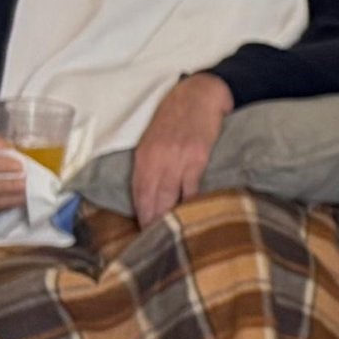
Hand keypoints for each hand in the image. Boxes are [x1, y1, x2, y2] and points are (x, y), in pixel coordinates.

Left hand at [128, 73, 232, 225]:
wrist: (199, 94)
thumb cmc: (177, 116)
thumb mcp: (155, 138)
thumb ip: (151, 163)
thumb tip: (151, 192)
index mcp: (143, 156)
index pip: (138, 193)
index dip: (140, 216)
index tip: (143, 235)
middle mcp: (156, 159)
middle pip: (151, 199)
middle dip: (153, 222)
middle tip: (157, 244)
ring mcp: (177, 159)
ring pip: (169, 196)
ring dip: (170, 218)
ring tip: (173, 237)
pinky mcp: (197, 157)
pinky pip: (192, 188)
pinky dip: (191, 204)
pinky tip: (192, 216)